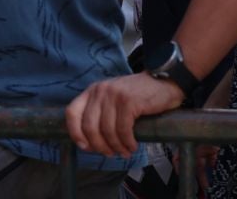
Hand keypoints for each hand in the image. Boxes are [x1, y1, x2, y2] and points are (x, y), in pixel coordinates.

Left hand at [66, 73, 181, 159]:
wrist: (164, 83)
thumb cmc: (138, 96)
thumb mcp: (112, 100)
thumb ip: (99, 114)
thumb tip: (88, 142)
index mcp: (92, 90)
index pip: (72, 112)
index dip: (75, 133)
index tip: (86, 147)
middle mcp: (100, 90)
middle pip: (89, 127)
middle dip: (99, 146)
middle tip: (110, 153)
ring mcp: (114, 95)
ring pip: (107, 131)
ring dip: (116, 147)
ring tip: (124, 152)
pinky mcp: (129, 101)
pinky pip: (123, 130)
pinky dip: (127, 143)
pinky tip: (132, 146)